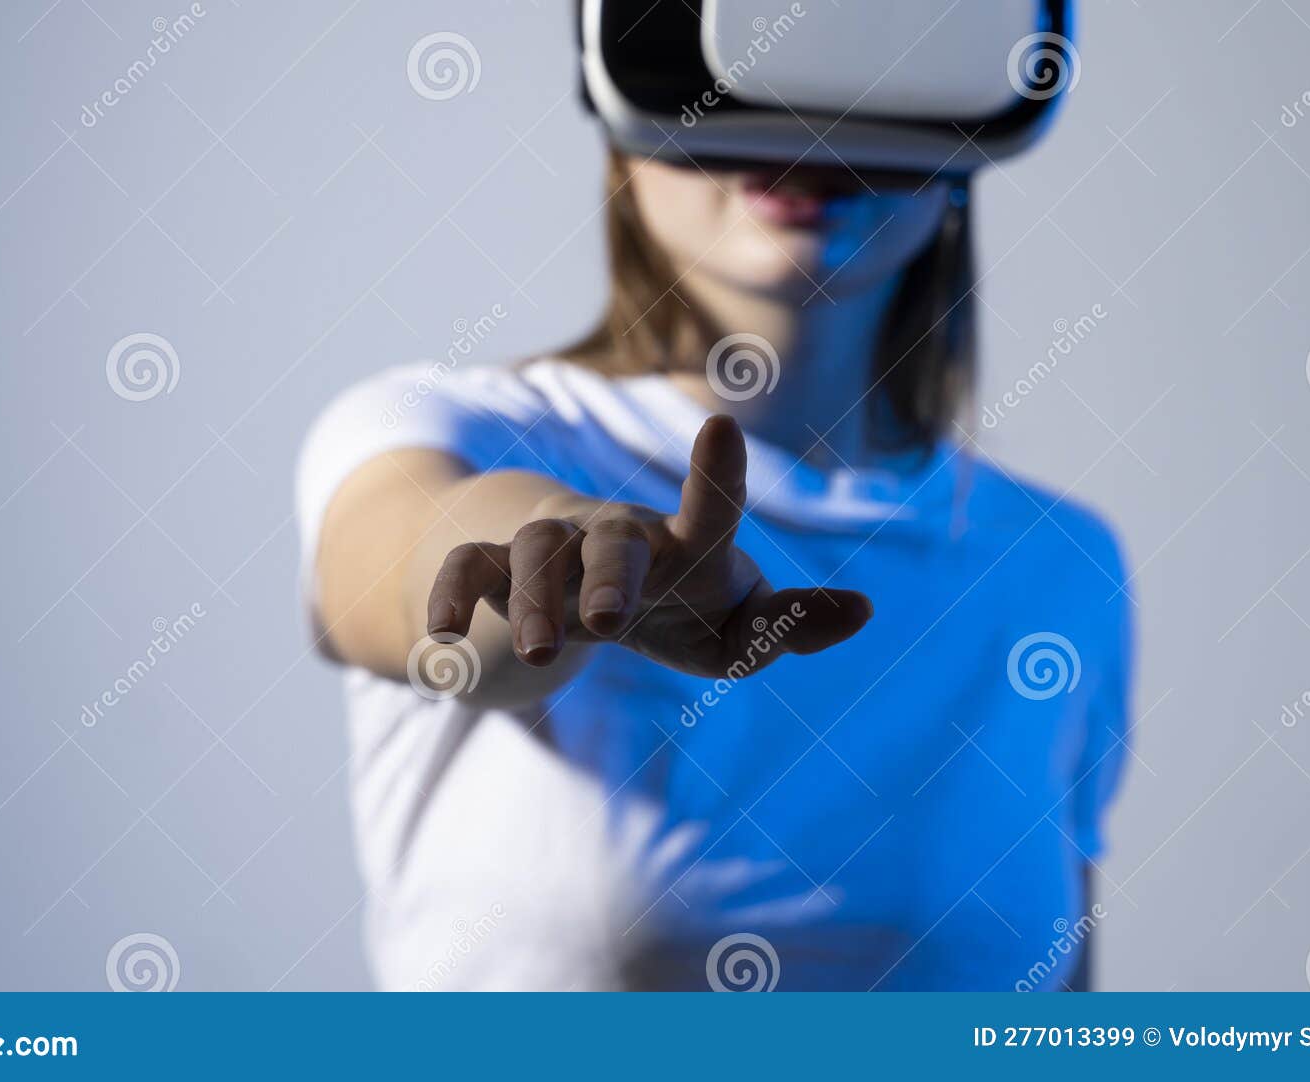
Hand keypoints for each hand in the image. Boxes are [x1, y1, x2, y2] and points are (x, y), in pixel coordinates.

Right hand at [426, 415, 872, 677]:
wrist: (577, 587)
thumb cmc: (678, 605)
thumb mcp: (734, 627)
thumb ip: (790, 624)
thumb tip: (865, 610)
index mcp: (682, 546)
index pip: (709, 515)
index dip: (717, 477)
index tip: (722, 426)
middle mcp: (615, 535)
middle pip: (610, 543)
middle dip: (606, 575)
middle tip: (605, 619)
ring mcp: (551, 549)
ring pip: (532, 559)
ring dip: (531, 602)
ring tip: (540, 655)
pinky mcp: (495, 573)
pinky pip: (466, 573)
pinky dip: (453, 598)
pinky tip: (444, 643)